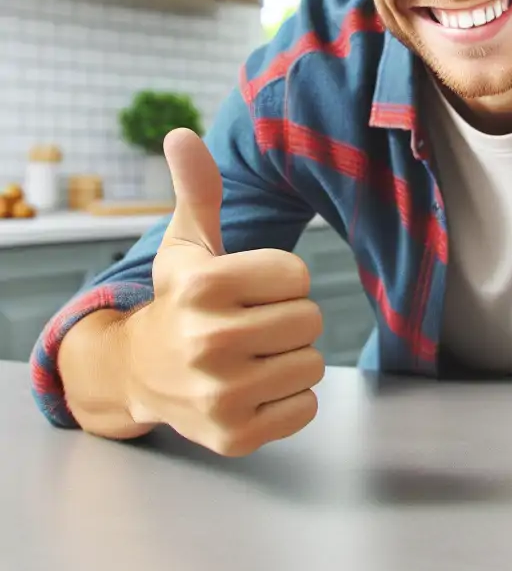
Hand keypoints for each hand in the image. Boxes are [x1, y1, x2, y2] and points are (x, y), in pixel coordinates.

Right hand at [124, 128, 324, 455]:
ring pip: (312, 363)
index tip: (246, 289)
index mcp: (202, 285)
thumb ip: (198, 190)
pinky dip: (288, 400)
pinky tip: (252, 390)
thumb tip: (181, 133)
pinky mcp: (233, 437)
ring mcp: (220, 395)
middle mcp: (207, 341)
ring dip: (290, 358)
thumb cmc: (178, 300)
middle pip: (311, 319)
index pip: (298, 274)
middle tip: (250, 325)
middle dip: (289, 318)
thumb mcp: (186, 244)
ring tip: (248, 356)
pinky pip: (305, 407)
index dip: (279, 280)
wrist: (138, 374)